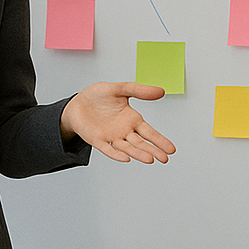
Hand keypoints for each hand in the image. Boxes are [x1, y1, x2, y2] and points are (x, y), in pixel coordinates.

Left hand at [60, 81, 175, 163]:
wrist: (77, 102)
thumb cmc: (97, 96)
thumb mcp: (119, 88)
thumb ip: (139, 90)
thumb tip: (161, 91)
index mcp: (132, 119)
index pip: (149, 132)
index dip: (160, 140)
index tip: (171, 149)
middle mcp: (124, 131)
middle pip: (141, 143)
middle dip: (153, 150)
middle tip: (165, 158)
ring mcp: (111, 137)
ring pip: (127, 148)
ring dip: (138, 154)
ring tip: (150, 159)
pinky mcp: (98, 140)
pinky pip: (108, 149)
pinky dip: (117, 154)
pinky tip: (126, 158)